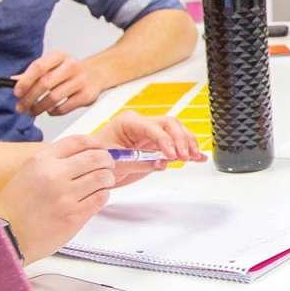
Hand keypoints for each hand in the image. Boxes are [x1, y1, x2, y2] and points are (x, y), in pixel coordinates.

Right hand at [0, 132, 119, 261]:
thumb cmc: (15, 207)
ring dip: (107, 179)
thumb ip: (54, 162)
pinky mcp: (74, 216)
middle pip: (96, 157)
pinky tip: (95, 197)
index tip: (102, 148)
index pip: (78, 141)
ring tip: (102, 183)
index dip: (96, 144)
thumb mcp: (28, 172)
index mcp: (41, 160)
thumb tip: (86, 154)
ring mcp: (65, 196)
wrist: (5, 236)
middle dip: (107, 161)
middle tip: (108, 167)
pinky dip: (102, 195)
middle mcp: (54, 175)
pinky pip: (101, 198)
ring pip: (103, 178)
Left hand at [13, 51, 104, 116]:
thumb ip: (33, 73)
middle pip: (44, 84)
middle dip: (29, 98)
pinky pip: (64, 107)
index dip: (25, 81)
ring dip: (39, 107)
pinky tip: (49, 110)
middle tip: (20, 107)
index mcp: (60, 56)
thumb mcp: (52, 66)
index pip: (39, 67)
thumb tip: (11, 81)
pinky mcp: (87, 95)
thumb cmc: (69, 71)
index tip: (16, 93)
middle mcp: (71, 66)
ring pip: (53, 98)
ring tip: (32, 111)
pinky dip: (53, 112)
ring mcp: (81, 81)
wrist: (97, 73)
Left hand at [91, 112, 206, 188]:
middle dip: (180, 139)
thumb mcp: (114, 163)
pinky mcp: (156, 146)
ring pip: (176, 131)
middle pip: (169, 124)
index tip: (172, 155)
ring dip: (187, 143)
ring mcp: (150, 134)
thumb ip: (138, 162)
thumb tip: (161, 163)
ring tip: (193, 157)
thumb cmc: (96, 160)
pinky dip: (187, 150)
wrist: (91, 168)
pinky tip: (198, 157)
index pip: (153, 127)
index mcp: (128, 123)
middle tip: (184, 156)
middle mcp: (142, 125)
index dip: (165, 140)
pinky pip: (175, 144)